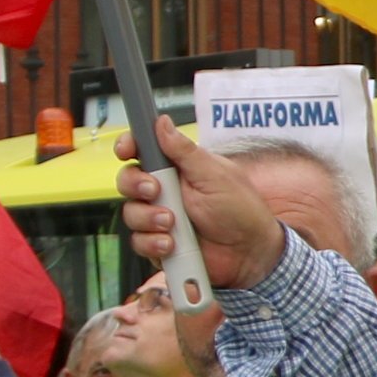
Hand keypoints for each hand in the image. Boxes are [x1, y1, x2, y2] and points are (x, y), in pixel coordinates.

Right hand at [119, 118, 287, 289]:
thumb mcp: (216, 175)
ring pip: (131, 213)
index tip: (126, 150)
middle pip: (128, 180)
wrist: (250, 253)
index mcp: (178, 168)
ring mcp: (160, 217)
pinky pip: (139, 242)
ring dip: (148, 218)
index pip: (143, 150)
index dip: (128, 146)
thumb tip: (162, 122)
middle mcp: (165, 190)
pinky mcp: (159, 242)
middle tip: (156, 190)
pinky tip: (172, 244)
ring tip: (172, 223)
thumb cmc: (241, 210)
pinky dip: (153, 243)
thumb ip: (185, 151)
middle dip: (136, 185)